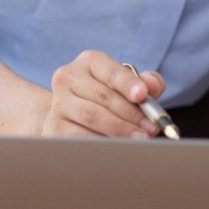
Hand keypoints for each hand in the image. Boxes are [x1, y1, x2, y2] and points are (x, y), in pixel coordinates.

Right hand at [40, 49, 165, 137]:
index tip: (142, 95)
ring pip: (92, 116)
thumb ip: (146, 83)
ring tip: (140, 139)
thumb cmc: (107, 99)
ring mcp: (59, 102)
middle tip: (151, 128)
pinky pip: (81, 136)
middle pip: (103, 97)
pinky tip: (119, 147)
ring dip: (120, 129)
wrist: (70, 117)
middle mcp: (69, 77)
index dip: (127, 83)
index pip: (110, 72)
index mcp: (90, 61)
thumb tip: (152, 85)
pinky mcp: (55, 126)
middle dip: (131, 114)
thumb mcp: (126, 86)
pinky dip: (103, 142)